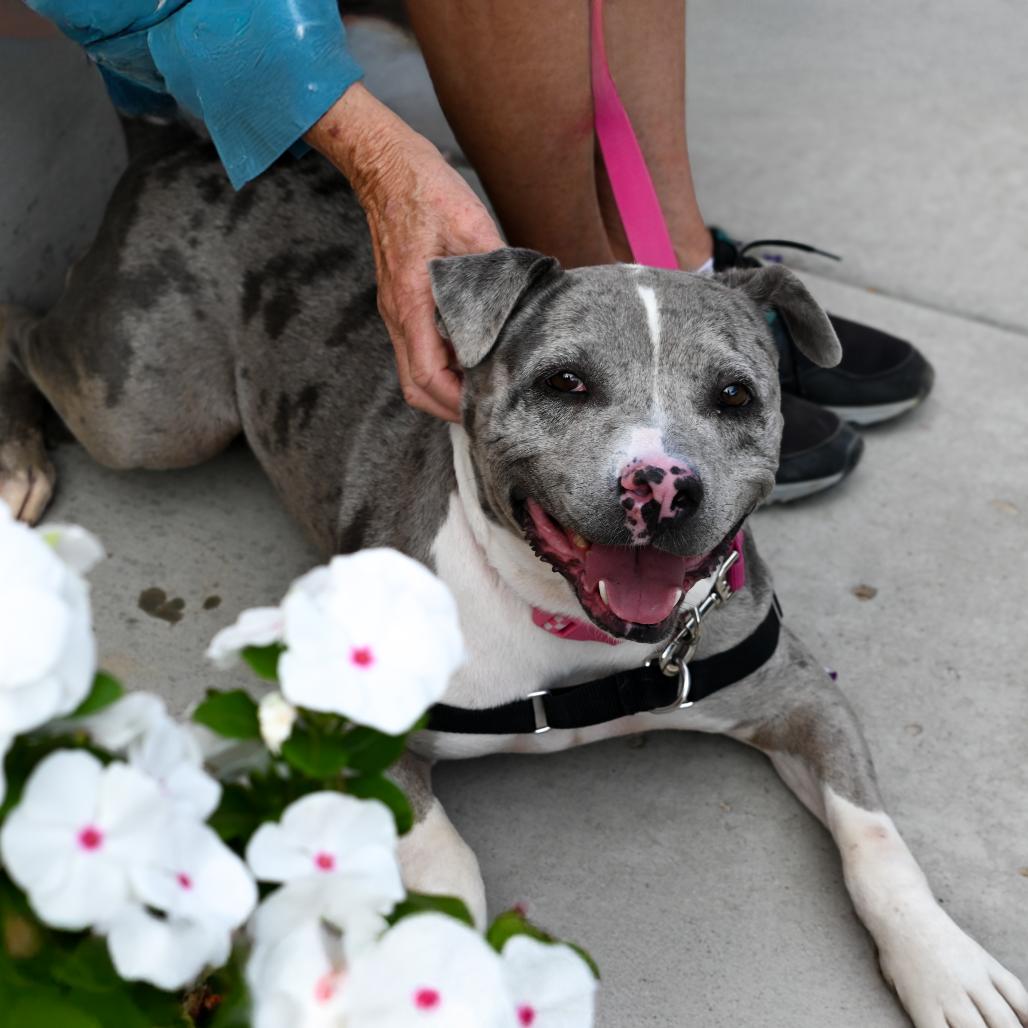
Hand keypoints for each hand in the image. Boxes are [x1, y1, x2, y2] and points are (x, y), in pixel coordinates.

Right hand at [307, 85, 503, 421]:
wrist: (386, 165)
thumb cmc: (425, 190)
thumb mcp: (472, 226)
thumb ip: (496, 271)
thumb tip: (530, 299)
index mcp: (411, 302)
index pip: (427, 375)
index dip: (456, 401)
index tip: (487, 407)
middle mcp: (398, 314)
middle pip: (416, 385)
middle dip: (449, 406)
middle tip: (489, 409)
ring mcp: (397, 310)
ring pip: (415, 370)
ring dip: (447, 387)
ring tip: (486, 388)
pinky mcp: (402, 302)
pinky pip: (419, 348)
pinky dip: (444, 364)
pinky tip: (475, 356)